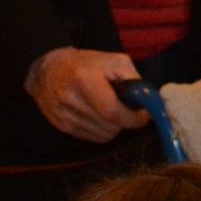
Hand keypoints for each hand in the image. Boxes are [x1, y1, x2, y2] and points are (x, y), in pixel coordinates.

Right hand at [24, 48, 148, 143]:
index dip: (133, 118)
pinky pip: (93, 138)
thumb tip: (152, 103)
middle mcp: (69, 98)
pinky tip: (99, 116)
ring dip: (115, 127)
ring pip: (104, 135)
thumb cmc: (88, 64)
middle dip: (127, 122)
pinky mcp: (61, 126)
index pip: (111, 111)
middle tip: (129, 110)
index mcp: (83, 78)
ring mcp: (63, 114)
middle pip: (110, 126)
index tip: (144, 115)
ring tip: (112, 110)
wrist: (49, 69)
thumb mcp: (115, 62)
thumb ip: (135, 81)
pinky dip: (103, 131)